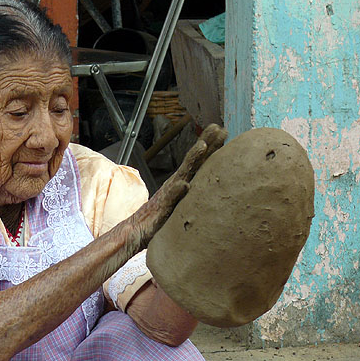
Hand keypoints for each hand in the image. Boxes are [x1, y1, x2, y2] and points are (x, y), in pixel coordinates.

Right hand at [127, 124, 227, 251]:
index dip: (211, 146)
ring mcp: (167, 196)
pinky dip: (177, 192)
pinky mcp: (160, 210)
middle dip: (205, 143)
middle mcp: (175, 185)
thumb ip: (194, 195)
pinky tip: (184, 185)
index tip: (223, 131)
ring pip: (182, 175)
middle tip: (218, 128)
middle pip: (193, 161)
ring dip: (192, 160)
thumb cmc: (161, 219)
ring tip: (203, 146)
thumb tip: (210, 187)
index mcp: (182, 183)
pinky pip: (169, 201)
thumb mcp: (182, 205)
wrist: (136, 232)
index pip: (199, 162)